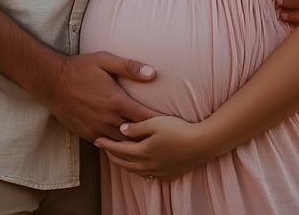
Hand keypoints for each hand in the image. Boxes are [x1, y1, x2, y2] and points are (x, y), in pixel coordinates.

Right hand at [38, 51, 158, 141]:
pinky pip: (106, 145)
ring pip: (121, 144)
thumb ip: (129, 67)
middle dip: (149, 136)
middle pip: (135, 135)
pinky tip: (125, 145)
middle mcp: (107, 119)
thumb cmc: (79, 68)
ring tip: (148, 146)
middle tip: (163, 139)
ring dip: (133, 144)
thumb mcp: (104, 61)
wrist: (50, 81)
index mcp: (116, 101)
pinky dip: (117, 145)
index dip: (159, 122)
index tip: (172, 124)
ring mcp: (96, 129)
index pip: (145, 118)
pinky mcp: (86, 134)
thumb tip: (152, 73)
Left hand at [94, 115, 215, 179]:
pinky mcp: (168, 175)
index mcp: (142, 152)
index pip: (118, 149)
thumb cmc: (179, 129)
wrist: (202, 144)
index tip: (96, 140)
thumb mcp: (155, 122)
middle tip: (103, 148)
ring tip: (118, 157)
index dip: (106, 145)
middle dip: (111, 155)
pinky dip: (139, 171)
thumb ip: (136, 127)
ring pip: (135, 171)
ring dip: (124, 164)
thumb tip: (121, 130)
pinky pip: (148, 176)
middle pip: (124, 163)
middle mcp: (148, 165)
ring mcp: (158, 172)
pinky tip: (139, 166)